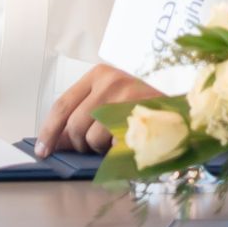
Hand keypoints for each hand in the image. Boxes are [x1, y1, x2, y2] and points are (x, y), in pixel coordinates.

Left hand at [36, 65, 161, 157]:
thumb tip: (53, 142)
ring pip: (92, 138)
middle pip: (75, 125)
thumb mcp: (109, 100)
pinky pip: (112, 146)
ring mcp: (127, 98)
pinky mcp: (140, 117)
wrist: (184, 110)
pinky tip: (126, 143)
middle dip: (79, 144)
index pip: (62, 104)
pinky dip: (115, 151)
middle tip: (93, 146)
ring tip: (117, 139)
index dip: (49, 131)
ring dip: (100, 148)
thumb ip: (81, 116)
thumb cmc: (142, 106)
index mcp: (100, 74)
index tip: (43, 150)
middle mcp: (112, 82)